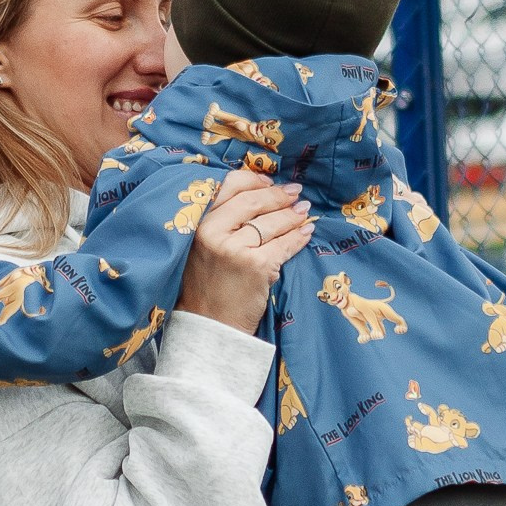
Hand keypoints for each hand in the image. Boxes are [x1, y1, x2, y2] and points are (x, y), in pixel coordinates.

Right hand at [180, 167, 311, 336]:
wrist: (208, 324)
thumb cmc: (208, 283)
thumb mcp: (203, 245)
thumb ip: (222, 220)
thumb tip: (261, 192)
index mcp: (199, 222)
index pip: (230, 186)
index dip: (255, 180)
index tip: (270, 182)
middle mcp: (214, 233)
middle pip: (254, 202)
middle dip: (279, 195)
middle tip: (296, 192)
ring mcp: (235, 250)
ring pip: (272, 223)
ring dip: (292, 215)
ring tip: (303, 211)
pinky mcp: (256, 266)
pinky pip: (284, 245)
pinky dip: (298, 238)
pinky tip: (305, 232)